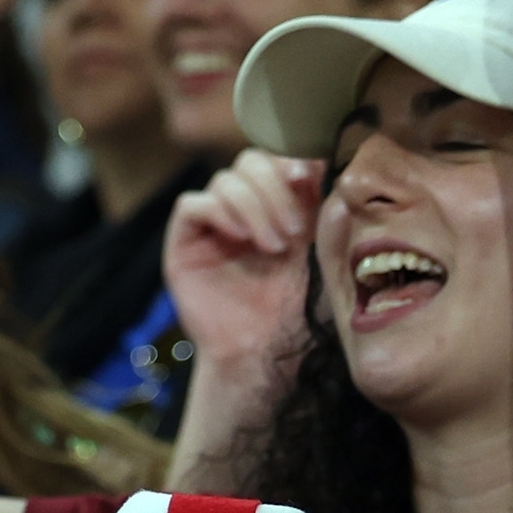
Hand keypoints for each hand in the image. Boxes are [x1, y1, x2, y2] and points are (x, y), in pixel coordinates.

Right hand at [162, 150, 323, 385]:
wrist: (263, 354)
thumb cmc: (295, 312)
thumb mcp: (318, 254)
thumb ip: (322, 210)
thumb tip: (327, 162)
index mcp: (278, 205)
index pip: (278, 158)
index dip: (292, 159)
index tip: (310, 176)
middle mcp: (243, 208)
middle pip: (251, 162)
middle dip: (275, 189)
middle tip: (293, 231)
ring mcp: (213, 222)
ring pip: (225, 180)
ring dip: (254, 207)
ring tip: (273, 247)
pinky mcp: (185, 240)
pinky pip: (192, 204)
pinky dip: (220, 213)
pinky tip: (240, 239)